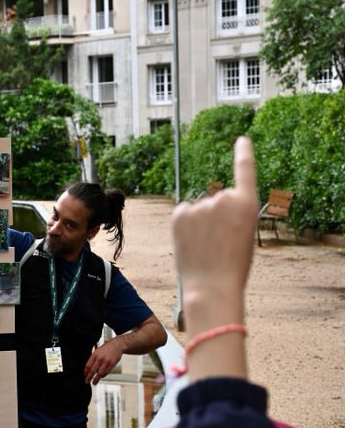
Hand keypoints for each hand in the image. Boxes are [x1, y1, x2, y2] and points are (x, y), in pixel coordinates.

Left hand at [84, 337, 124, 384]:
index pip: (88, 365)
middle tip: (87, 381)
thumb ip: (93, 358)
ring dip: (96, 379)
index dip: (85, 371)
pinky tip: (101, 377)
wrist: (117, 345)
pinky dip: (103, 376)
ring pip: (99, 373)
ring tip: (94, 382)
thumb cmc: (107, 348)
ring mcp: (106, 361)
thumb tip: (88, 367)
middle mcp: (100, 358)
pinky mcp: (112, 364)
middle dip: (89, 377)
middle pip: (92, 370)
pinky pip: (106, 372)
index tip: (84, 375)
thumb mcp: (98, 351)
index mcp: (95, 354)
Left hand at [172, 136, 258, 330]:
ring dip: (199, 224)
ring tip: (205, 249)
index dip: (243, 154)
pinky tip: (189, 243)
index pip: (245, 171)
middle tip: (218, 245)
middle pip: (216, 201)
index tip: (241, 140)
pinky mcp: (180, 212)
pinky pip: (183, 214)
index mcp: (247, 204)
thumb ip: (231, 215)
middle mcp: (224, 198)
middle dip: (214, 218)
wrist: (212, 287)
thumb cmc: (232, 267)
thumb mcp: (242, 235)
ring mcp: (201, 204)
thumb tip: (207, 206)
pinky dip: (184, 226)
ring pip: (198, 210)